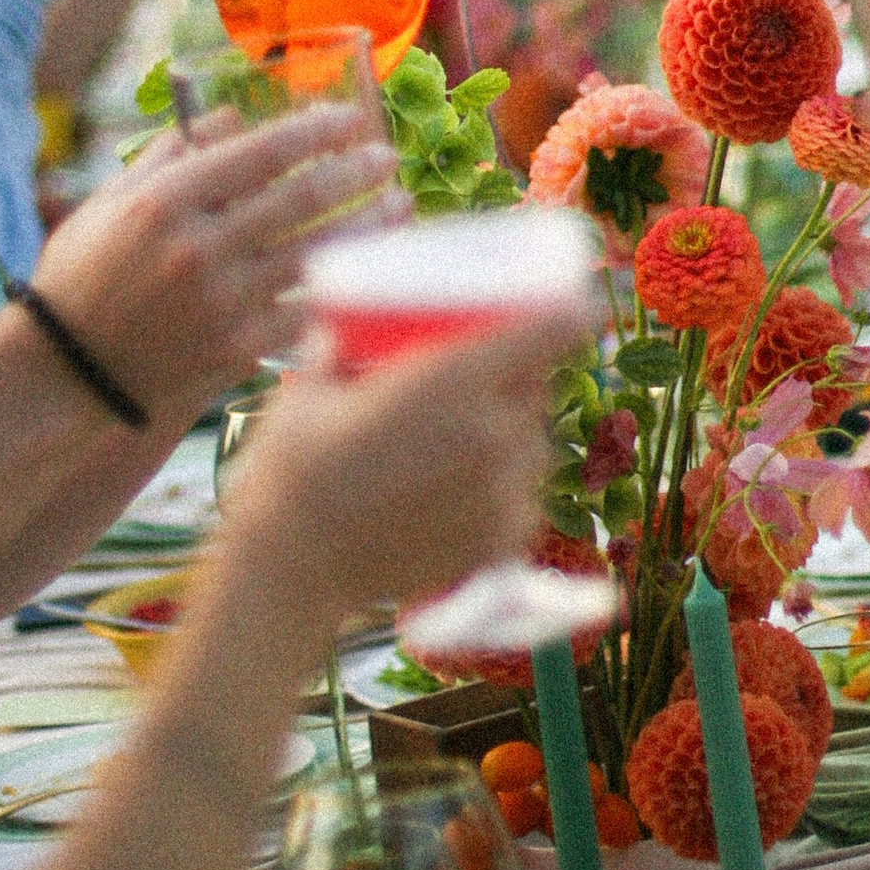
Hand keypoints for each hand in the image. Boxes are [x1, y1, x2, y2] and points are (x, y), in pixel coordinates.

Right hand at [31, 106, 403, 430]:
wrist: (69, 370)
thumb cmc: (86, 274)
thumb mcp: (112, 200)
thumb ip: (172, 153)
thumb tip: (232, 115)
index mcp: (165, 202)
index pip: (261, 153)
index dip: (315, 132)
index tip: (350, 118)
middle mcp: (197, 248)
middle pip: (300, 199)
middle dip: (355, 172)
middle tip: (387, 157)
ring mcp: (220, 302)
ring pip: (316, 254)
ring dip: (367, 226)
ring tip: (399, 205)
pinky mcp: (235, 348)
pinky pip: (305, 311)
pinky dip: (341, 289)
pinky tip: (368, 271)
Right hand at [211, 303, 585, 650]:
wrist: (292, 568)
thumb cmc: (291, 468)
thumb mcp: (310, 387)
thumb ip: (337, 348)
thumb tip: (342, 327)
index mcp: (450, 380)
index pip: (547, 331)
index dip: (569, 310)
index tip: (578, 301)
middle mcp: (489, 433)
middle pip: (537, 385)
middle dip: (518, 375)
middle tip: (480, 378)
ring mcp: (499, 491)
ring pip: (534, 443)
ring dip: (512, 433)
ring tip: (460, 441)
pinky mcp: (500, 541)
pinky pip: (524, 497)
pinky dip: (505, 489)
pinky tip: (462, 490)